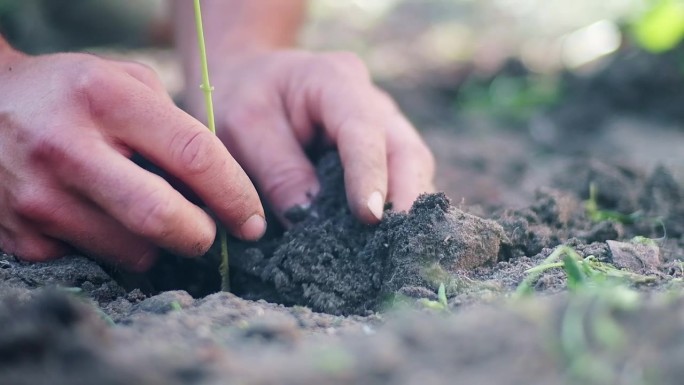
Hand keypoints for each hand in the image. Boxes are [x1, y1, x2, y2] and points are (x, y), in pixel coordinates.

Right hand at [0, 51, 264, 270]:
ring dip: (158, 244)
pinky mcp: (23, 238)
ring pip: (135, 253)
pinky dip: (114, 249)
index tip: (252, 220)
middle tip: (210, 232)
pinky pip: (96, 262)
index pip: (195, 157)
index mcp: (105, 99)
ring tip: (144, 213)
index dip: (236, 195)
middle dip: (203, 236)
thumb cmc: (72, 93)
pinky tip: (100, 219)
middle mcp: (67, 149)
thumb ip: (176, 127)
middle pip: (164, 219)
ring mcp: (39, 199)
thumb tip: (223, 191)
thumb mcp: (126, 82)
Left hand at [184, 50, 434, 223]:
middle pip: (406, 151)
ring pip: (412, 168)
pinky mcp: (382, 150)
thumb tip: (314, 221)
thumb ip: (278, 172)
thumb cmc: (242, 98)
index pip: (363, 130)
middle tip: (400, 245)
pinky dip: (397, 209)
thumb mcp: (244, 128)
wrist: (247, 80)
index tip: (370, 216)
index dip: (369, 174)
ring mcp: (383, 124)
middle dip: (407, 198)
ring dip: (406, 209)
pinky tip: (385, 240)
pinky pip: (400, 180)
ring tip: (395, 250)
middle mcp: (371, 100)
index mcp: (335, 81)